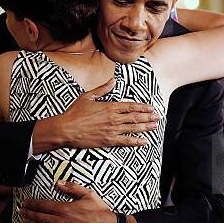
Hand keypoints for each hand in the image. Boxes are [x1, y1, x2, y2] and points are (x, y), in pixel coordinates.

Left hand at [20, 180, 116, 222]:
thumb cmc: (100, 211)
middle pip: (39, 217)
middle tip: (21, 210)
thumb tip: (58, 182)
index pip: (43, 205)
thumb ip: (72, 187)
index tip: (26, 202)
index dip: (32, 203)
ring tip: (24, 220)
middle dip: (28, 213)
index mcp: (65, 209)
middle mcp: (61, 222)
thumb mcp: (88, 194)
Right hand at [32, 78, 159, 152]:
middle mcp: (113, 118)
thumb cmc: (74, 112)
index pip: (131, 106)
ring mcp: (112, 130)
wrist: (66, 129)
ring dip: (146, 127)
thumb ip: (102, 89)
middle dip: (148, 117)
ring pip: (133, 128)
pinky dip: (136, 141)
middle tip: (157, 117)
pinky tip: (144, 142)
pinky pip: (126, 141)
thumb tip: (113, 80)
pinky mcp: (108, 141)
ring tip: (155, 126)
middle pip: (135, 117)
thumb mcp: (88, 96)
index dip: (143, 107)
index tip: (151, 108)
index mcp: (110, 107)